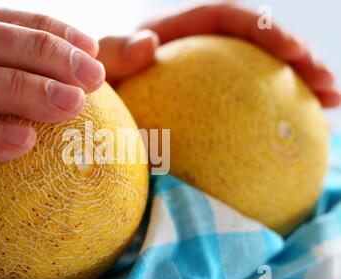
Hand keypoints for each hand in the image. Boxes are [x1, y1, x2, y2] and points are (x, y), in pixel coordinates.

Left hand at [98, 1, 340, 106]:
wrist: (82, 109)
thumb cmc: (89, 89)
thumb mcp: (98, 68)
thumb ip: (114, 53)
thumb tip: (148, 44)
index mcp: (173, 35)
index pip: (224, 19)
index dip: (264, 29)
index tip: (292, 52)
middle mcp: (192, 55)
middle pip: (255, 47)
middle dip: (299, 60)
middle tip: (328, 87)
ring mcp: (200, 83)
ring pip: (257, 80)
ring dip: (297, 91)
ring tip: (328, 109)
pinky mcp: (204, 111)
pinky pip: (241, 113)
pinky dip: (269, 122)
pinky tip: (296, 140)